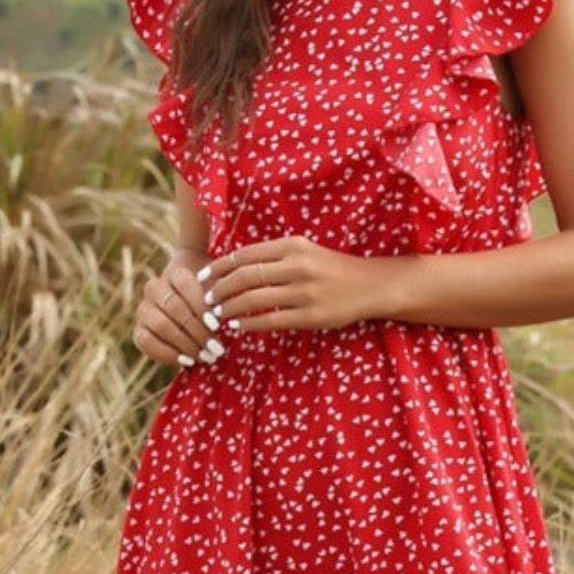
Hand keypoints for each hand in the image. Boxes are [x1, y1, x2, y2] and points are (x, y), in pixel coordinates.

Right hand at [132, 252, 227, 365]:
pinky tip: (187, 361)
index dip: (200, 306)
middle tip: (216, 349)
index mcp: (174, 274)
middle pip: (175, 307)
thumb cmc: (207, 307)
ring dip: (187, 344)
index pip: (184, 284)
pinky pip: (147, 342)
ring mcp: (143, 309)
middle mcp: (154, 288)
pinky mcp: (138, 331)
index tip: (216, 326)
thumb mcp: (214, 299)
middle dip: (198, 331)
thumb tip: (221, 319)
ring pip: (162, 325)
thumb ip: (217, 303)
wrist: (187, 319)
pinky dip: (169, 354)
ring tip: (206, 356)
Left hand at [199, 235, 376, 332]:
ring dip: (230, 309)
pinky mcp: (311, 315)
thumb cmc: (331, 268)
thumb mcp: (305, 251)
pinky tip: (239, 327)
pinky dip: (249, 324)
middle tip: (208, 300)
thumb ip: (274, 255)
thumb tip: (234, 265)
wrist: (370, 285)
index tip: (203, 278)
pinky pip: (271, 320)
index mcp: (293, 245)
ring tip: (219, 315)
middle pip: (244, 277)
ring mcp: (304, 292)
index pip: (245, 254)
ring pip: (254, 300)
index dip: (219, 267)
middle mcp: (297, 266)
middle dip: (219, 289)